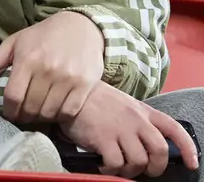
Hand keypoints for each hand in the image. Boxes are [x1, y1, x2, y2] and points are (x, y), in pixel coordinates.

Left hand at [0, 10, 103, 123]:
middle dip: (23, 116)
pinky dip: (59, 116)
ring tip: (36, 114)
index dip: (9, 110)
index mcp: (27, 59)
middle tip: (22, 116)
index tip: (8, 113)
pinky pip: (69, 111)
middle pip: (31, 107)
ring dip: (40, 118)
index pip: (13, 95)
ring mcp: (68, 78)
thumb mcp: (15, 43)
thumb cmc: (43, 35)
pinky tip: (54, 111)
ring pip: (49, 112)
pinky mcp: (86, 84)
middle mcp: (48, 70)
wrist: (81, 27)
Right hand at [59, 82, 198, 177]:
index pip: (174, 129)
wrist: (71, 92)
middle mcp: (136, 121)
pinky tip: (103, 164)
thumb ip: (138, 121)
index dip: (188, 148)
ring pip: (138, 161)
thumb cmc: (96, 100)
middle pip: (159, 151)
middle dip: (155, 167)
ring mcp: (120, 130)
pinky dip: (111, 169)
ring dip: (129, 170)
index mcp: (144, 112)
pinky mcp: (103, 138)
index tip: (192, 162)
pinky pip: (116, 164)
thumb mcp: (124, 105)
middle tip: (145, 170)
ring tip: (118, 166)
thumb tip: (146, 145)